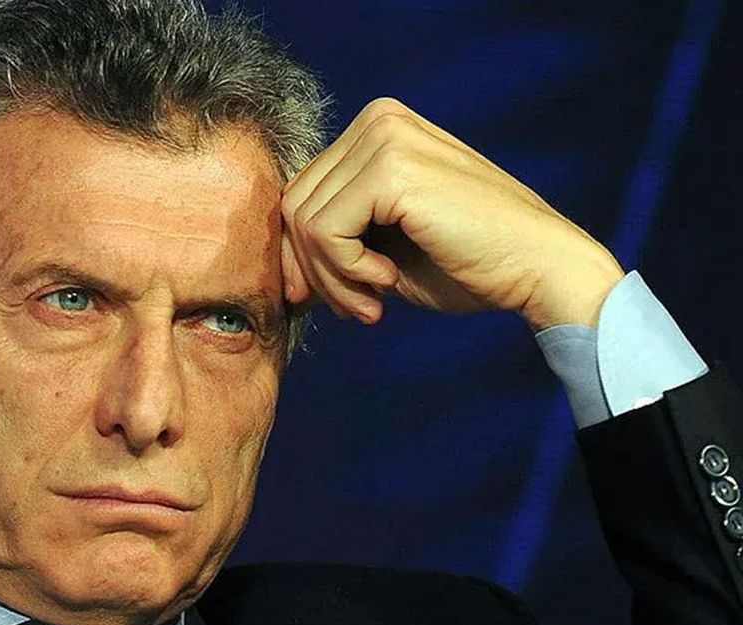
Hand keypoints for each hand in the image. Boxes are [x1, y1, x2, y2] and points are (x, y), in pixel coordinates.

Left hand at [281, 97, 624, 330]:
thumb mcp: (384, 247)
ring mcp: (384, 138)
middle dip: (315, 271)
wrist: (539, 268)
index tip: (337, 297)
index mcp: (375, 129)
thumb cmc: (468, 262)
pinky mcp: (391, 169)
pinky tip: (387, 283)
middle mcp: (377, 120)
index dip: (304, 256)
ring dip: (332, 280)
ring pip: (304, 222)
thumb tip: (281, 271)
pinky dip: (346, 272)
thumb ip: (334, 241)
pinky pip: (325, 231)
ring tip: (371, 304)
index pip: (302, 192)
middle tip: (354, 309)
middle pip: (294, 205)